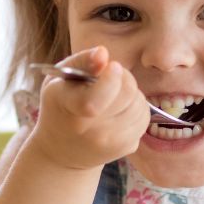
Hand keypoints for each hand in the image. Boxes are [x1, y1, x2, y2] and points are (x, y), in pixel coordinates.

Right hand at [28, 46, 149, 170]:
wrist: (62, 150)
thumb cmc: (60, 107)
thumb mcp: (59, 80)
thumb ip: (82, 62)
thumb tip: (103, 53)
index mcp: (70, 109)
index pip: (97, 98)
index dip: (111, 79)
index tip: (113, 66)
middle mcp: (92, 131)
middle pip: (128, 93)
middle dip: (124, 78)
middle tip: (112, 78)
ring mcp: (111, 143)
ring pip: (140, 104)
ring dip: (132, 94)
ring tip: (114, 97)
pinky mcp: (126, 148)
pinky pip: (144, 119)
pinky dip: (136, 110)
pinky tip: (120, 111)